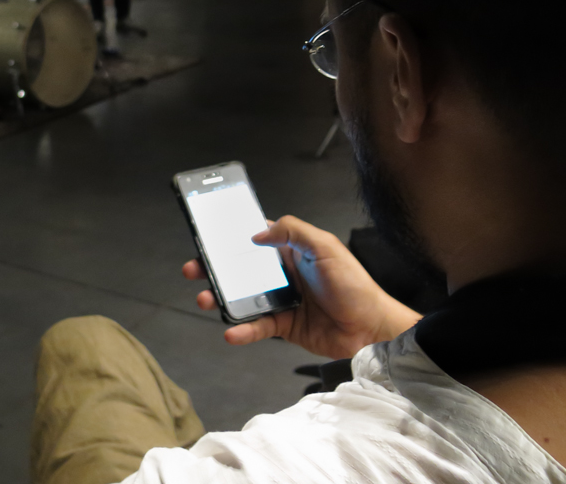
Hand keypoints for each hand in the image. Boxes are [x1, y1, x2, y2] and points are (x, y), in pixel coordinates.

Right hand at [182, 215, 421, 358]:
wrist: (372, 329)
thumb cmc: (355, 285)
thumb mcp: (326, 247)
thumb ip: (293, 232)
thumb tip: (257, 234)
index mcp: (291, 250)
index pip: (255, 238)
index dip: (231, 237)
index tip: (208, 236)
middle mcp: (282, 274)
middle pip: (239, 269)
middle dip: (213, 269)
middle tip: (193, 270)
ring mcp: (281, 300)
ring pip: (242, 298)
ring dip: (220, 299)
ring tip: (206, 300)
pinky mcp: (284, 326)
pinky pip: (257, 327)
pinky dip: (242, 330)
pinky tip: (231, 332)